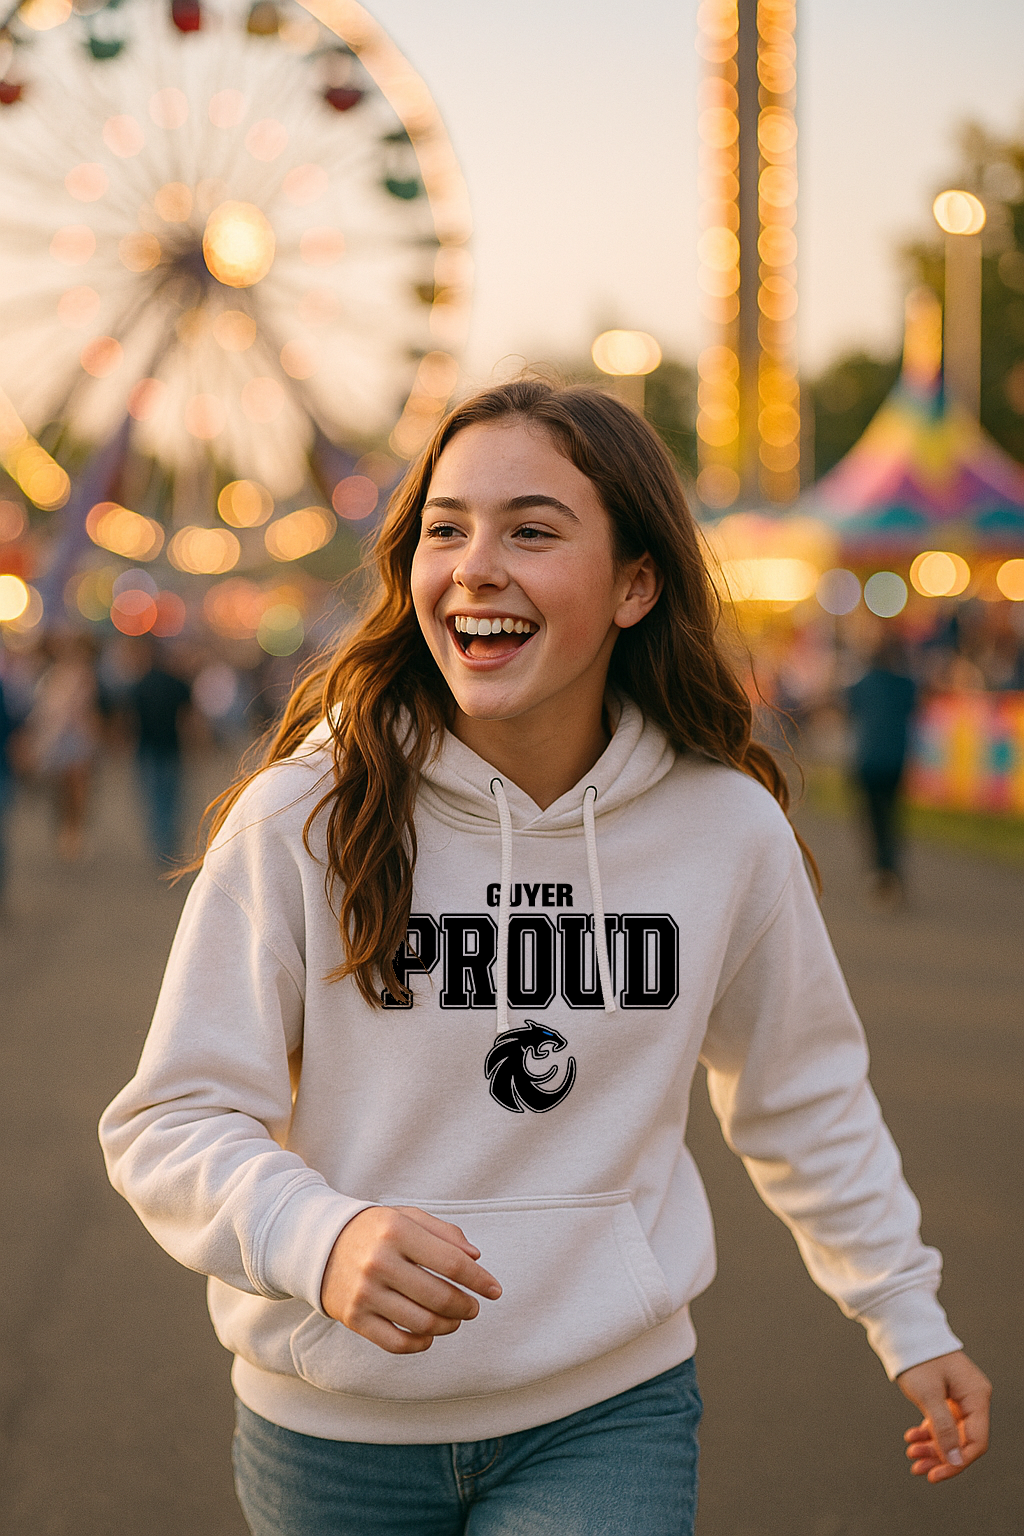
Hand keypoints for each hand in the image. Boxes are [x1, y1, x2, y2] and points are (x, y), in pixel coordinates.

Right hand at [320, 1205, 501, 1354]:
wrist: (317, 1244)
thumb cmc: (374, 1230)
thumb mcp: (406, 1217)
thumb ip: (444, 1232)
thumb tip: (476, 1258)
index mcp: (396, 1231)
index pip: (451, 1262)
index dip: (479, 1280)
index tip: (495, 1290)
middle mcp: (379, 1262)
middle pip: (440, 1297)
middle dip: (466, 1306)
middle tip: (473, 1308)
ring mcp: (365, 1293)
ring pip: (422, 1323)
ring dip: (448, 1326)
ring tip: (454, 1320)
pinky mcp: (354, 1318)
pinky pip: (397, 1343)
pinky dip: (421, 1343)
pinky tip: (429, 1335)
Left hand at [897, 1350, 990, 1481]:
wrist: (903, 1328)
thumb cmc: (918, 1356)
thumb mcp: (929, 1395)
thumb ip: (943, 1429)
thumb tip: (953, 1460)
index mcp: (976, 1396)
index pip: (976, 1441)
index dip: (957, 1462)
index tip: (936, 1474)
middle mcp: (972, 1397)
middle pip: (963, 1440)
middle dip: (940, 1457)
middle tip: (918, 1468)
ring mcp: (959, 1396)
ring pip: (951, 1433)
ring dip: (932, 1447)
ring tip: (911, 1455)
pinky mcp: (946, 1395)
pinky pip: (941, 1421)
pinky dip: (928, 1432)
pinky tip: (912, 1438)